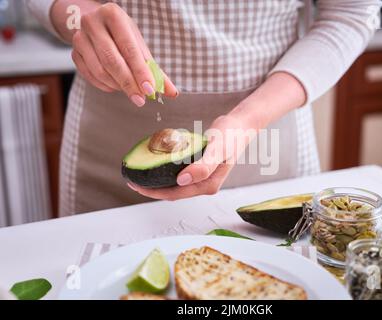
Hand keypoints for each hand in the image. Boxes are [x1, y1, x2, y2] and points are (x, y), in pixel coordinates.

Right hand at [70, 3, 176, 105]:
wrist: (96, 24)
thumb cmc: (122, 35)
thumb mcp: (139, 45)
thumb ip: (154, 69)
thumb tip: (171, 92)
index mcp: (113, 15)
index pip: (129, 49)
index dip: (140, 71)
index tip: (150, 89)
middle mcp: (93, 23)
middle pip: (112, 61)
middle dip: (129, 83)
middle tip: (141, 99)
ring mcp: (80, 38)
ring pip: (100, 71)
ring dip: (118, 86)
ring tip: (131, 91)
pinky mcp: (74, 54)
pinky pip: (90, 77)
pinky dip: (106, 86)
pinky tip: (116, 86)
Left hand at [128, 114, 255, 199]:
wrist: (241, 126)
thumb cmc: (230, 135)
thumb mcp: (217, 149)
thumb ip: (202, 167)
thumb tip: (182, 181)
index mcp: (208, 185)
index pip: (175, 194)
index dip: (154, 192)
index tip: (136, 185)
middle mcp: (204, 185)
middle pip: (173, 192)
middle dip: (152, 189)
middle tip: (131, 180)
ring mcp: (203, 178)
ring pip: (175, 185)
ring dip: (157, 181)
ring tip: (139, 173)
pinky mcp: (200, 169)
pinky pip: (179, 174)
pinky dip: (165, 171)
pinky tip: (155, 163)